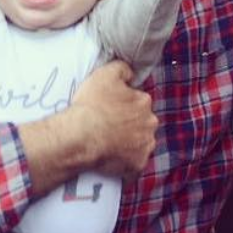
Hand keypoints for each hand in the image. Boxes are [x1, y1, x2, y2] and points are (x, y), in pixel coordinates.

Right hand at [68, 61, 157, 179]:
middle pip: (143, 123)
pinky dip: (126, 162)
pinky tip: (113, 158)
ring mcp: (145, 146)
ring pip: (141, 143)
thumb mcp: (105, 74)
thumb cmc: (92, 105)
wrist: (81, 136)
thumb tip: (131, 73)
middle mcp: (150, 123)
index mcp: (144, 102)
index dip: (125, 105)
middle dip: (131, 124)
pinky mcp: (138, 164)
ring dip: (131, 143)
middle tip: (110, 127)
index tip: (111, 109)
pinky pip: (135, 163)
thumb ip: (122, 68)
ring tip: (111, 143)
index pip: (139, 102)